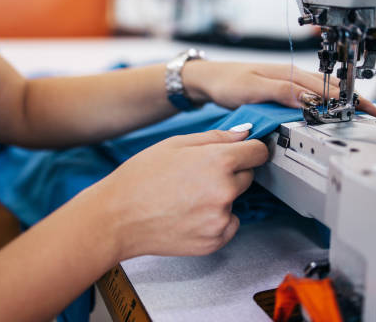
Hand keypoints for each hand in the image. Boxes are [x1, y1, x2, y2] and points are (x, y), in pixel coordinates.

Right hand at [95, 127, 267, 258]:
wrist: (117, 217)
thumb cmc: (140, 178)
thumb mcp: (175, 144)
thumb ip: (216, 137)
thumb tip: (244, 133)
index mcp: (218, 161)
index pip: (258, 152)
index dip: (250, 149)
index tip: (244, 153)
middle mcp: (224, 190)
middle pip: (248, 176)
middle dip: (230, 173)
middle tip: (199, 176)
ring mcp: (220, 218)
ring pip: (235, 201)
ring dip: (221, 197)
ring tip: (187, 197)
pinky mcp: (214, 241)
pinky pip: (228, 224)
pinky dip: (215, 220)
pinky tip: (189, 214)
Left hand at [182, 61, 375, 117]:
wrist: (209, 79)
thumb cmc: (228, 82)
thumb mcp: (253, 89)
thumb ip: (281, 92)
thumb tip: (310, 98)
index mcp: (289, 74)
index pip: (326, 88)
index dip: (349, 100)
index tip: (368, 111)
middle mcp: (292, 75)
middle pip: (331, 88)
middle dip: (355, 100)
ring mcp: (289, 81)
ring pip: (324, 90)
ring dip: (344, 100)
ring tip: (363, 111)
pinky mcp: (283, 88)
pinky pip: (312, 93)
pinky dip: (328, 100)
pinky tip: (333, 106)